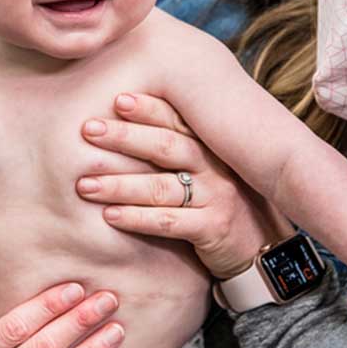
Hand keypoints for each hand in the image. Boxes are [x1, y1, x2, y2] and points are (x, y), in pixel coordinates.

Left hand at [75, 92, 290, 279]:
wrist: (261, 248)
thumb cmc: (222, 201)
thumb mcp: (208, 168)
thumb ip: (177, 147)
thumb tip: (128, 117)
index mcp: (211, 147)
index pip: (177, 120)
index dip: (149, 109)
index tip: (118, 99)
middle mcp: (215, 167)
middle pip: (165, 147)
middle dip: (124, 137)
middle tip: (88, 130)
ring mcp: (216, 197)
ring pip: (160, 187)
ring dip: (119, 184)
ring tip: (84, 184)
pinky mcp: (213, 228)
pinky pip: (168, 222)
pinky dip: (137, 218)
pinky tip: (110, 215)